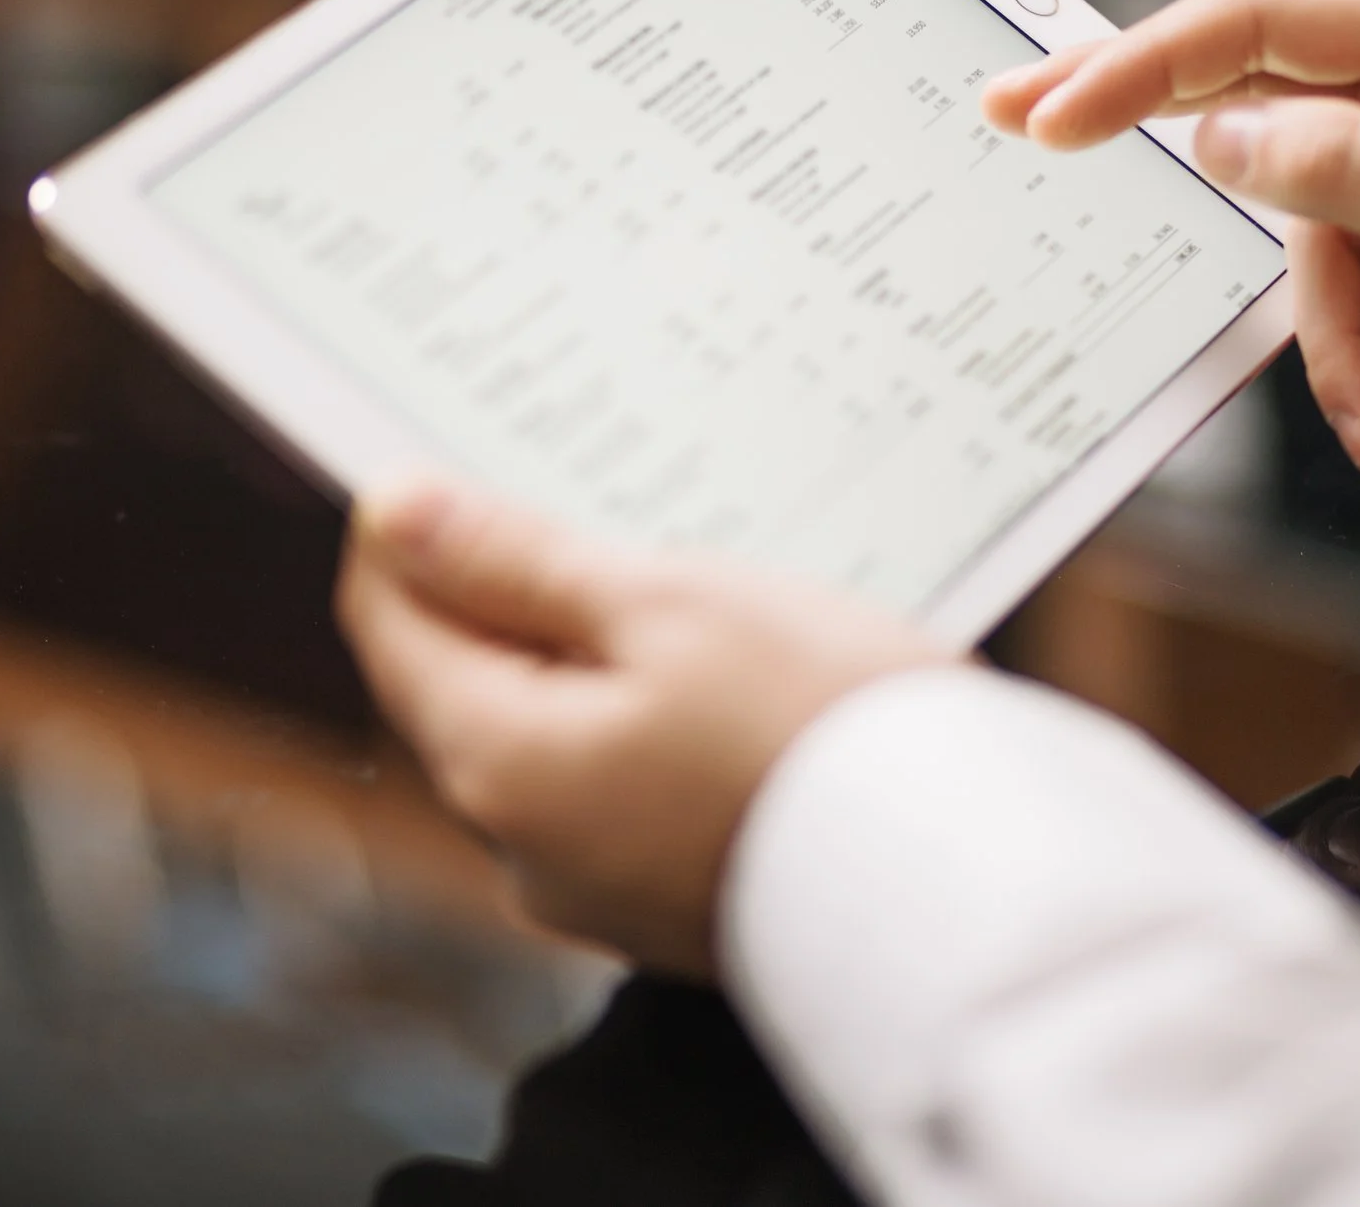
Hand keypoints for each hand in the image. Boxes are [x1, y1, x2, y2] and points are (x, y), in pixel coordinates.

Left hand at [336, 481, 946, 976]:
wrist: (970, 884)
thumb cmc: (827, 728)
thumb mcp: (670, 605)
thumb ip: (519, 560)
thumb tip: (396, 508)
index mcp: (500, 765)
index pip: (388, 625)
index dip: (406, 530)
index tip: (453, 457)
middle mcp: (524, 846)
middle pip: (468, 682)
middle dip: (511, 588)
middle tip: (594, 502)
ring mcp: (597, 887)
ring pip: (553, 731)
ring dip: (592, 652)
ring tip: (685, 584)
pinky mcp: (671, 903)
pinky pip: (623, 784)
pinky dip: (649, 717)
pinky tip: (728, 675)